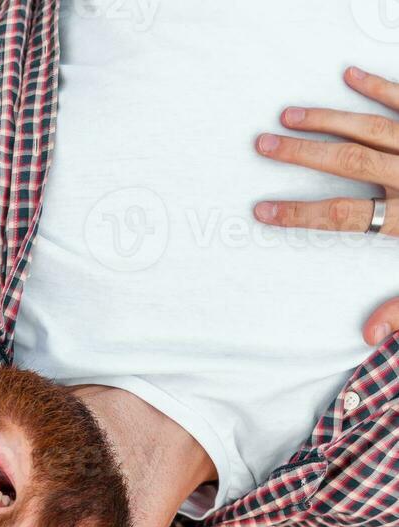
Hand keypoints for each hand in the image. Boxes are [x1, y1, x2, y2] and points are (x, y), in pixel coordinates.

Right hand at [253, 66, 398, 346]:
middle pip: (349, 160)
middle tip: (263, 144)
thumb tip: (368, 335)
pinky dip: (381, 87)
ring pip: (373, 127)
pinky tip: (351, 76)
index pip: (343, 217)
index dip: (299, 214)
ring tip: (290, 114)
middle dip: (302, 152)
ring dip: (329, 118)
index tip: (261, 211)